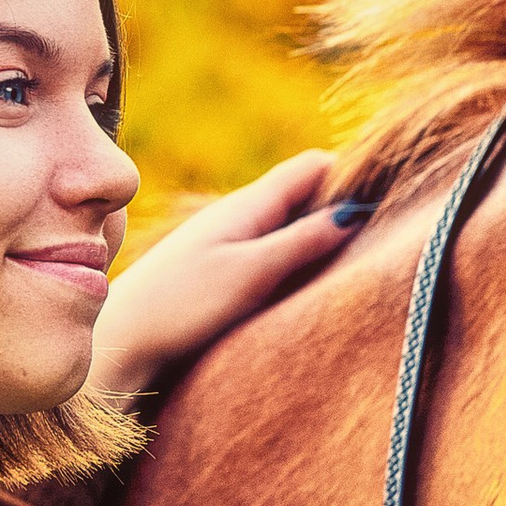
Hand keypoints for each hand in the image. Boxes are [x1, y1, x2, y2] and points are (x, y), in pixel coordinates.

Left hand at [89, 151, 359, 399]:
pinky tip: (309, 285)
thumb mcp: (252, 272)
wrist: (120, 339)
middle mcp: (241, 215)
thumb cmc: (183, 304)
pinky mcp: (222, 269)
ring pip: (291, 224)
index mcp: (250, 204)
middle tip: (381, 237)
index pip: (315, 166)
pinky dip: (299, 259)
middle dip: (342, 207)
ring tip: (354, 263)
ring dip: (322, 237)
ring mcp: (230, 241)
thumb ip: (303, 242)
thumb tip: (354, 212)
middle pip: (306, 193)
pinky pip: (274, 251)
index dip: (353, 175)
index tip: (386, 203)